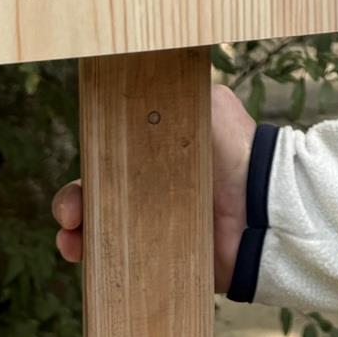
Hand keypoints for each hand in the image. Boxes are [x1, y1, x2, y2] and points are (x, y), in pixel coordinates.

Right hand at [53, 83, 260, 294]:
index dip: (87, 171)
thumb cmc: (239, 153)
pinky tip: (88, 264)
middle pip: (96, 198)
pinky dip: (99, 266)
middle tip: (70, 216)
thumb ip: (178, 91)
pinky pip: (123, 266)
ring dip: (77, 237)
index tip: (79, 184)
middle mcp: (151, 190)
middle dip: (73, 205)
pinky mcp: (163, 259)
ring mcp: (155, 226)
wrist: (266, 210)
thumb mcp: (211, 106)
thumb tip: (143, 70)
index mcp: (156, 155)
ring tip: (73, 243)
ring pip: (101, 232)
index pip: (107, 162)